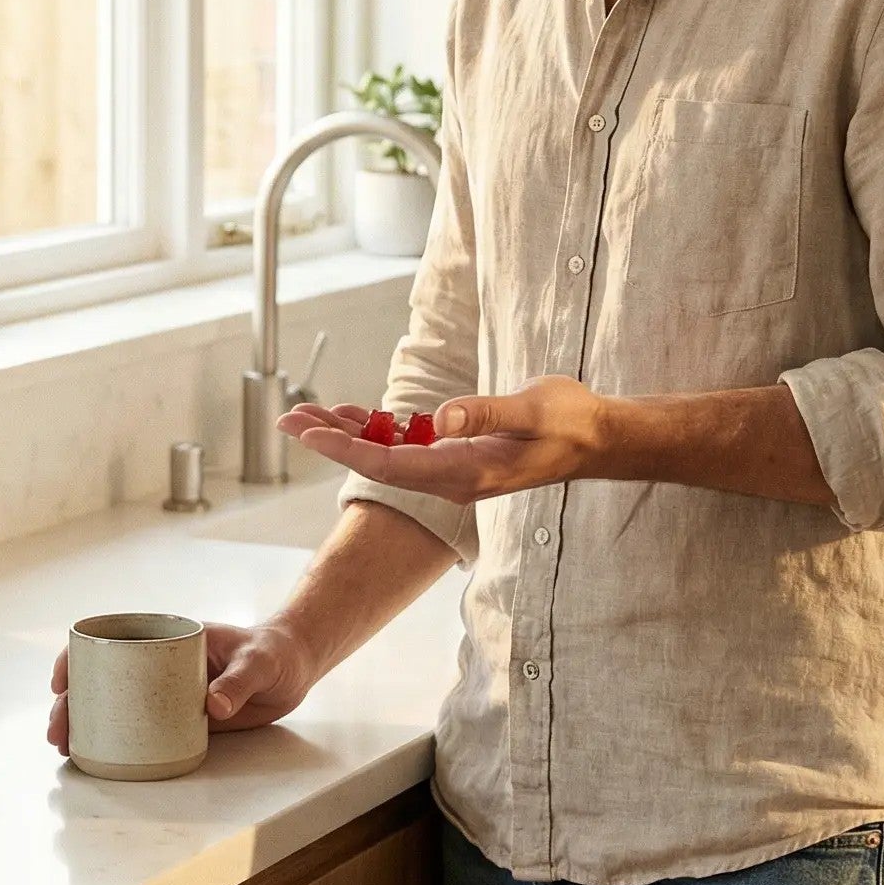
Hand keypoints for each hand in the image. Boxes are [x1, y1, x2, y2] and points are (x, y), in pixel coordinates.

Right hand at [46, 618, 318, 754]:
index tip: (61, 680)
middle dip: (72, 702)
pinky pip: (140, 727)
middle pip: (102, 678)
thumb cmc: (274, 652)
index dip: (78, 656)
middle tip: (57, 732)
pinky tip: (95, 758)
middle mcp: (158, 663)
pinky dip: (115, 740)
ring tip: (65, 748)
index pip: (111, 638)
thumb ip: (239, 682)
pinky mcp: (177, 717)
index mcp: (168, 637)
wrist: (293, 668)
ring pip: (114, 704)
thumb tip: (213, 706)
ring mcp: (164, 691)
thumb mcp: (258, 663)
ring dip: (86, 723)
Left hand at [276, 379, 614, 505]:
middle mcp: (451, 475)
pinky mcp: (458, 451)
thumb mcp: (532, 409)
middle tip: (285, 418)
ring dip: (345, 433)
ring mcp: (453, 466)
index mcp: (464, 471)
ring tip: (304, 413)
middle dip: (328, 441)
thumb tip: (439, 419)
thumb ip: (485, 413)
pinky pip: (406, 444)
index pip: (389, 464)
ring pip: (385, 453)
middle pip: (375, 461)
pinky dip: (375, 428)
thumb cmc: (570, 420)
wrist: (597, 439)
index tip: (308, 432)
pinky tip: (351, 414)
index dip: (344, 448)